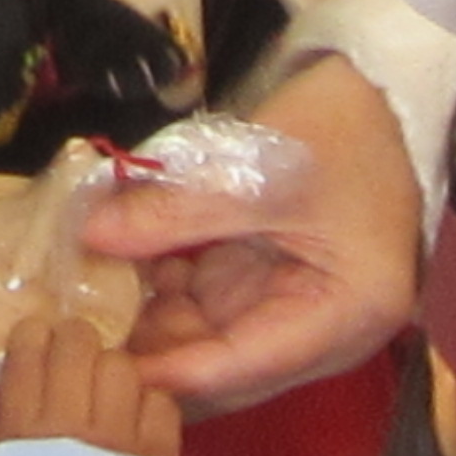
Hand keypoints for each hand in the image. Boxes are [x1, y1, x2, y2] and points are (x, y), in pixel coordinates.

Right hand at [0, 309, 183, 455]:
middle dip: (78, 340)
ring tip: (110, 387)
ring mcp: (118, 441)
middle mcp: (68, 429)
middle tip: (77, 350)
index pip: (27, 351)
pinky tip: (140, 419)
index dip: (33, 335)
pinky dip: (150, 405)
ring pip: (122, 366)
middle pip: (78, 345)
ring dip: (115, 370)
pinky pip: (159, 402)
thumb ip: (11, 426)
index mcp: (19, 433)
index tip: (37, 337)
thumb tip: (19, 387)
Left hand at [83, 54, 423, 414]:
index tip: (100, 362)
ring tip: (82, 300)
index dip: (168, 369)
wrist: (377, 86)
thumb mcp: (256, 172)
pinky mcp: (268, 281)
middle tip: (77, 336)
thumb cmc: (340, 130)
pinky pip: (205, 303)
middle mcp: (323, 331)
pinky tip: (113, 269)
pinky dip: (161, 289)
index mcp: (343, 317)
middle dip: (152, 351)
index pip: (242, 367)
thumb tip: (91, 236)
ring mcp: (293, 306)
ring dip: (148, 321)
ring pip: (205, 337)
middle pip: (223, 365)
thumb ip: (175, 211)